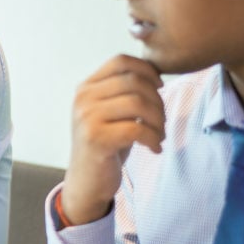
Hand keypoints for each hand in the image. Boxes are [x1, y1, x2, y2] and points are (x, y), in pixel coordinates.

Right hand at [61, 55, 164, 224]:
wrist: (87, 182)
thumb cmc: (106, 145)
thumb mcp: (109, 112)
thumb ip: (123, 91)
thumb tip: (155, 73)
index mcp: (86, 87)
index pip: (120, 61)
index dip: (147, 69)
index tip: (160, 87)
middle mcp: (83, 98)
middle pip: (134, 81)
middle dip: (157, 100)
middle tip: (161, 120)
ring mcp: (87, 118)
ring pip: (138, 103)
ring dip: (158, 120)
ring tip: (159, 135)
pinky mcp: (96, 139)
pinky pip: (137, 128)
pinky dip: (153, 138)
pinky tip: (155, 148)